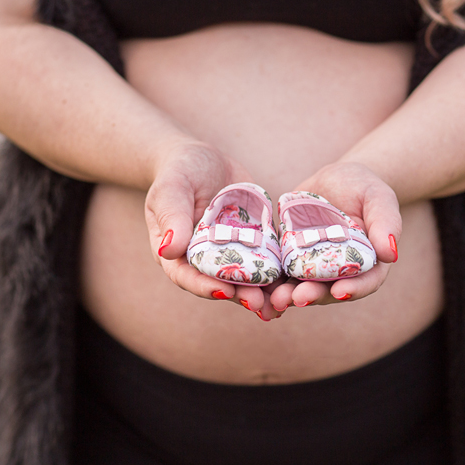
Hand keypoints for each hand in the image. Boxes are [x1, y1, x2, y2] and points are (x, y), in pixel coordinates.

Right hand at [145, 141, 277, 314]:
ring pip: (246, 278)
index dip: (205, 286)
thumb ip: (172, 216)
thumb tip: (168, 250)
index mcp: (176, 253)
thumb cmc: (180, 171)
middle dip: (240, 295)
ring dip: (263, 291)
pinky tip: (296, 281)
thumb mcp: (172, 188)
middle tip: (259, 303)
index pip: (187, 275)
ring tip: (281, 302)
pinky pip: (266, 260)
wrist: (204, 160)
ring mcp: (230, 253)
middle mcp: (203, 259)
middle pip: (220, 283)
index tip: (224, 292)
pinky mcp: (252, 244)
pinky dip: (279, 272)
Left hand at [268, 162, 401, 310]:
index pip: (365, 281)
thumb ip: (386, 222)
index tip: (339, 292)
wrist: (333, 181)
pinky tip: (256, 287)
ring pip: (302, 288)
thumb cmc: (362, 186)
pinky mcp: (290, 261)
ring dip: (288, 296)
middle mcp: (341, 273)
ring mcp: (313, 270)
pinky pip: (279, 275)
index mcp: (368, 263)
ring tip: (274, 299)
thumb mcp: (377, 196)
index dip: (353, 289)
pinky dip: (269, 283)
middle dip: (313, 296)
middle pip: (329, 290)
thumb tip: (391, 254)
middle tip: (297, 299)